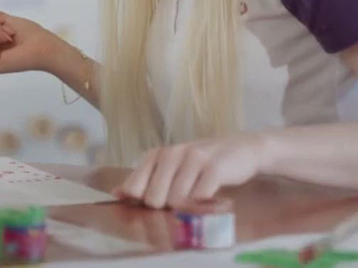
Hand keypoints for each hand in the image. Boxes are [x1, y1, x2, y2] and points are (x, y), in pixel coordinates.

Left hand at [113, 134, 268, 208]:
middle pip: (153, 199)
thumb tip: (116, 193)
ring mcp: (193, 159)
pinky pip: (199, 198)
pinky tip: (209, 201)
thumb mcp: (169, 167)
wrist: (240, 149)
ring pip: (176, 201)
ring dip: (187, 208)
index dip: (143, 203)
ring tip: (198, 198)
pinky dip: (202, 207)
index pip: (134, 188)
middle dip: (166, 208)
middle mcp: (171, 154)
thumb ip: (144, 180)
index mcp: (155, 154)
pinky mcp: (214, 168)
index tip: (158, 204)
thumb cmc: (200, 163)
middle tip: (182, 201)